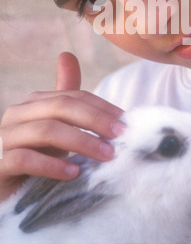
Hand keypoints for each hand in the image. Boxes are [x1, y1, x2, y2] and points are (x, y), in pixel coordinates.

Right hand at [0, 52, 123, 201]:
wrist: (9, 188)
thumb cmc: (37, 154)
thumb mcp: (55, 124)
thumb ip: (66, 96)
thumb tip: (67, 54)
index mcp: (34, 102)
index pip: (72, 96)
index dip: (101, 107)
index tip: (126, 122)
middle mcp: (16, 114)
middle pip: (61, 107)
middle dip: (95, 120)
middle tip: (121, 136)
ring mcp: (5, 138)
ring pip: (46, 131)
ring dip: (82, 142)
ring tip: (106, 155)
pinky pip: (25, 160)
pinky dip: (53, 165)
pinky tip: (75, 172)